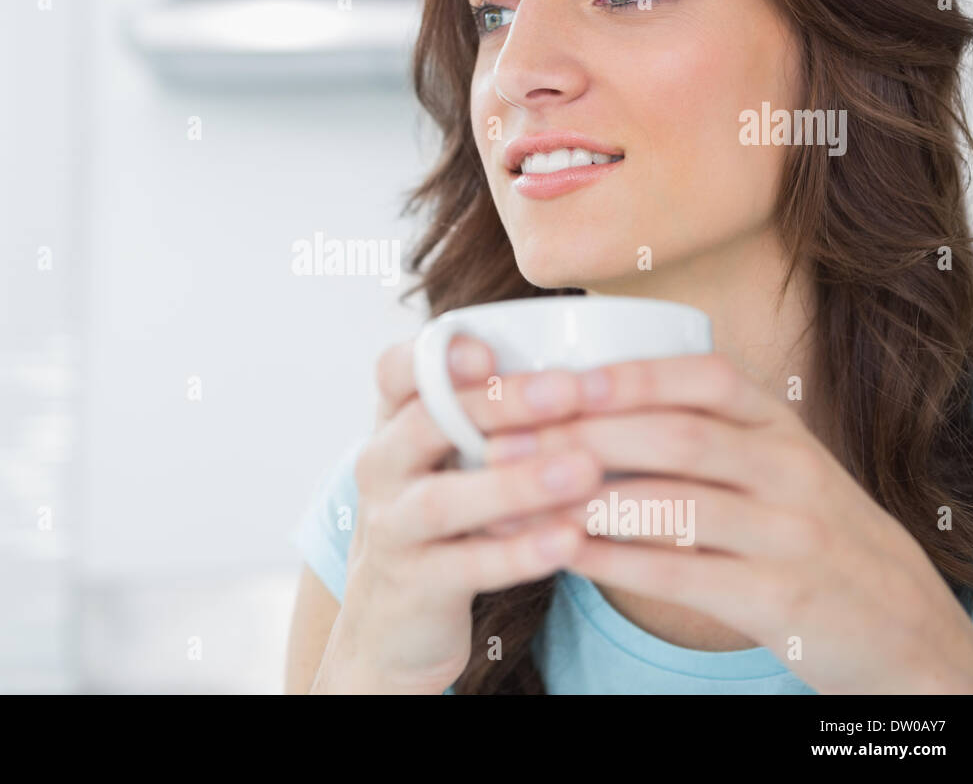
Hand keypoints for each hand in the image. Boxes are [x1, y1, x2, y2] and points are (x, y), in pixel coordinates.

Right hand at [312, 336, 604, 693]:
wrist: (393, 622)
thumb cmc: (445, 519)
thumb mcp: (450, 460)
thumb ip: (489, 415)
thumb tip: (591, 365)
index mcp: (392, 424)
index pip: (394, 372)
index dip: (435, 357)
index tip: (489, 350)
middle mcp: (380, 468)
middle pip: (426, 424)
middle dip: (499, 405)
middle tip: (570, 390)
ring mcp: (391, 528)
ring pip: (442, 500)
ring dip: (515, 481)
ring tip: (583, 469)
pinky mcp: (414, 586)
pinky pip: (467, 566)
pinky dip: (519, 553)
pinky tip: (569, 539)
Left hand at [482, 351, 972, 693]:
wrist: (897, 619)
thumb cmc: (800, 525)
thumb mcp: (768, 461)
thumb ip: (698, 429)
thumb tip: (576, 402)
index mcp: (779, 425)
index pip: (704, 378)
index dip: (624, 376)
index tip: (550, 380)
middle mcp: (791, 468)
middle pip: (677, 436)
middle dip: (581, 433)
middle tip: (502, 438)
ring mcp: (791, 534)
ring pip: (675, 504)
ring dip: (584, 496)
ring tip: (513, 493)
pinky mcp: (782, 599)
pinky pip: (682, 573)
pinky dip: (613, 561)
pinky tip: (560, 551)